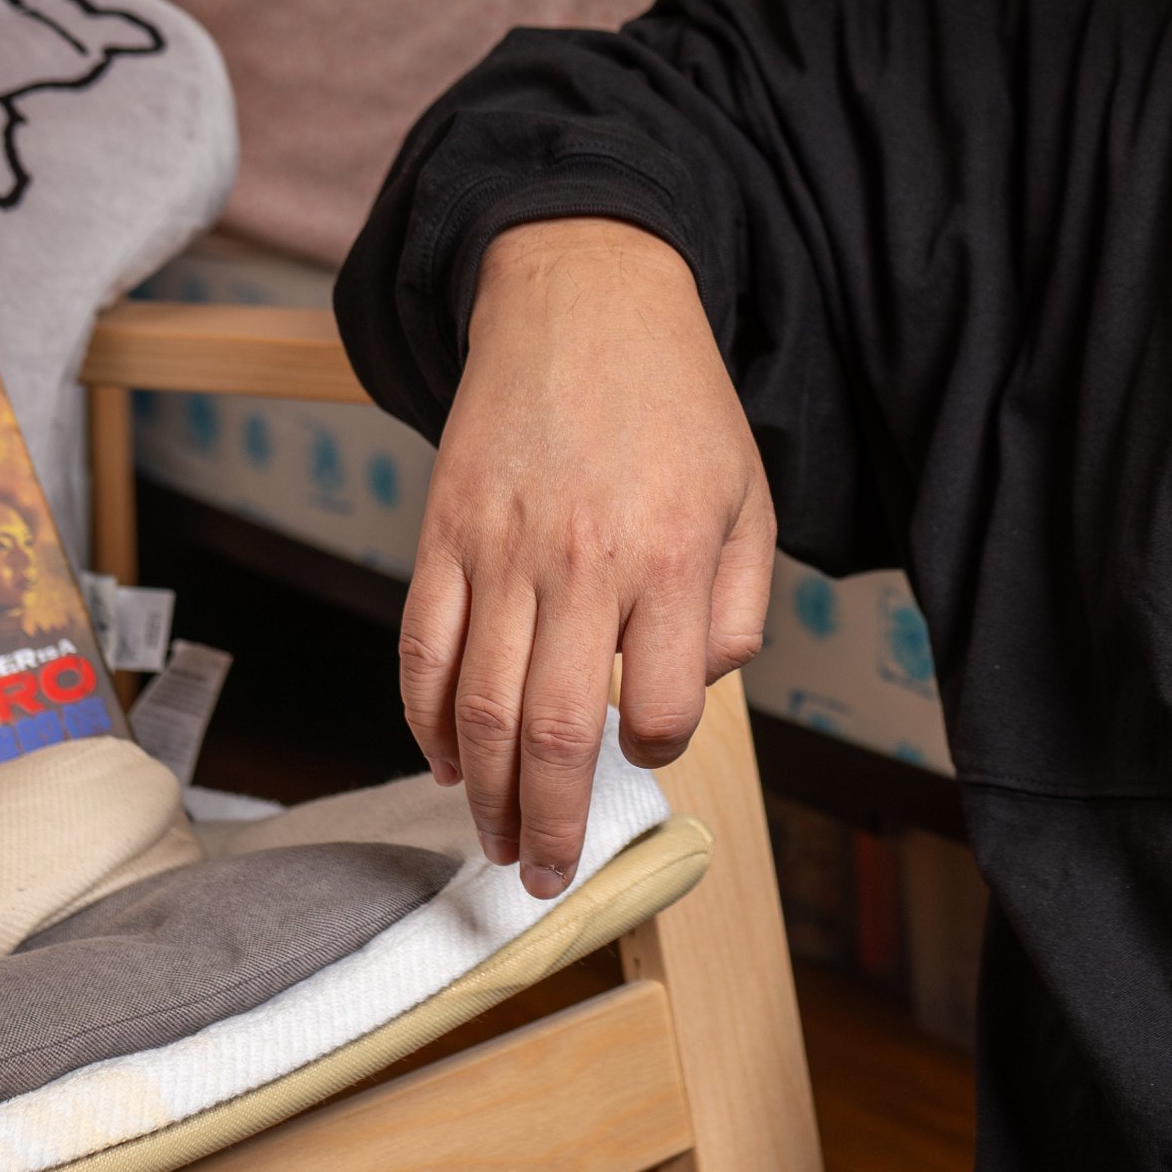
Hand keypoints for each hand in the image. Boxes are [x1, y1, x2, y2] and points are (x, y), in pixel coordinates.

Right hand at [400, 219, 775, 895]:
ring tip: (493, 842)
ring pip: (480, 707)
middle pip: (554, 730)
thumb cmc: (676, 403)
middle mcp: (583, 562)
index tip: (647, 747)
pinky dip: (427, 719)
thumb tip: (690, 689)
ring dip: (482, 793)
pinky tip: (445, 759)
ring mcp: (501, 549)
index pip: (664, 705)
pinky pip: (422, 650)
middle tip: (543, 876)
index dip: (657, 746)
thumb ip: (737, 604)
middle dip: (548, 822)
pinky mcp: (442, 532)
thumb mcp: (748, 495)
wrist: (581, 295)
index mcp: (670, 557)